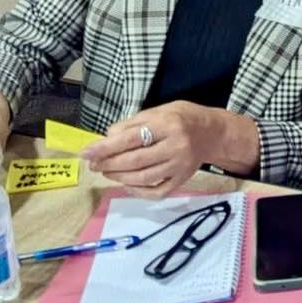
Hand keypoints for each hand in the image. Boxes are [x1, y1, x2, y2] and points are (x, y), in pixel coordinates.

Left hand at [82, 103, 211, 199]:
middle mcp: (175, 146)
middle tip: (94, 164)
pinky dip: (138, 191)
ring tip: (107, 172)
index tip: (87, 152)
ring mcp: (179, 166)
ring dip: (119, 177)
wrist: (213, 132)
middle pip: (135, 161)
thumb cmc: (183, 117)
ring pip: (143, 178)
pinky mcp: (182, 180)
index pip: (131, 138)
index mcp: (168, 124)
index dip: (106, 147)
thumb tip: (107, 138)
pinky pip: (156, 192)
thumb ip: (133, 123)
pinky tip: (127, 184)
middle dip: (109, 164)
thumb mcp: (159, 110)